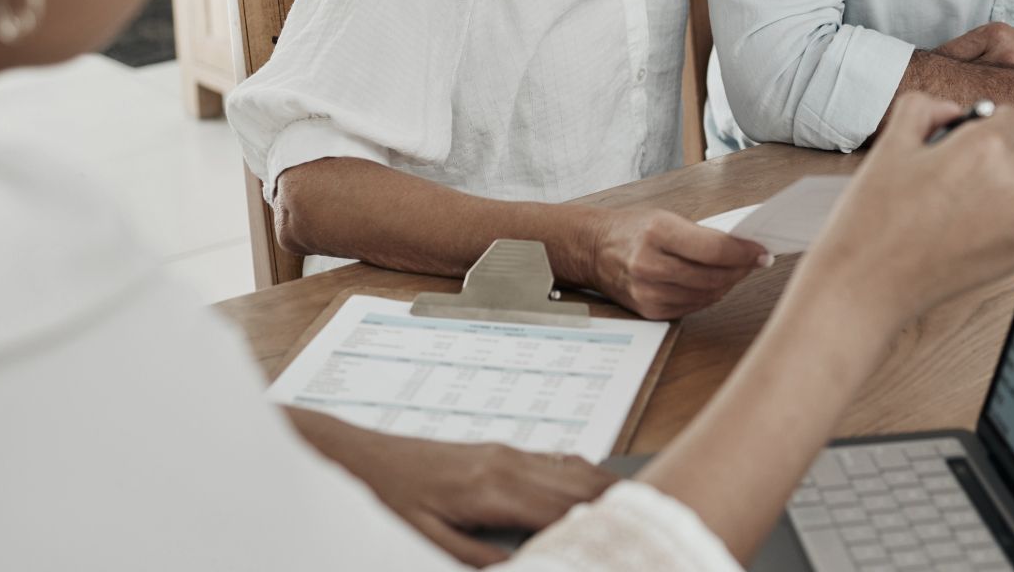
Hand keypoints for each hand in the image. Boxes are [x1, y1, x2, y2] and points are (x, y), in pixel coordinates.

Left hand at [288, 414, 613, 566]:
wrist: (355, 456)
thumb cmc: (385, 497)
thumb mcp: (424, 540)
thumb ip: (475, 558)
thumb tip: (523, 567)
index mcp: (495, 487)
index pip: (567, 510)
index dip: (604, 526)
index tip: (631, 539)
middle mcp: (508, 462)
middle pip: (580, 486)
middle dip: (620, 505)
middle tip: (658, 524)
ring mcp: (506, 453)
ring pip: (573, 470)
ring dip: (607, 490)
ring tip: (641, 510)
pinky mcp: (498, 453)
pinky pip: (554, 462)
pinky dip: (584, 477)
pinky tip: (594, 489)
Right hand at [589, 207, 770, 318]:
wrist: (593, 249)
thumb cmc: (631, 229)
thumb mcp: (665, 218)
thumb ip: (701, 235)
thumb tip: (740, 249)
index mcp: (657, 232)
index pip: (714, 249)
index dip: (744, 253)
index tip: (762, 252)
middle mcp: (650, 264)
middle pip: (714, 276)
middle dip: (741, 269)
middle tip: (755, 261)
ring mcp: (648, 291)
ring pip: (707, 294)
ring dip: (728, 283)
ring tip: (738, 271)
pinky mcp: (649, 310)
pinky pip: (692, 307)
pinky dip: (709, 296)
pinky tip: (715, 284)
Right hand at [807, 93, 1013, 327]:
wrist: (866, 283)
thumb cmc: (873, 216)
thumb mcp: (890, 144)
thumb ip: (924, 108)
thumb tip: (952, 111)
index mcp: (985, 148)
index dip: (988, 122)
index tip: (966, 137)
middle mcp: (1012, 184)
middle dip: (995, 152)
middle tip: (950, 171)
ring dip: (1000, 186)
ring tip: (951, 202)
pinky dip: (997, 220)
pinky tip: (957, 229)